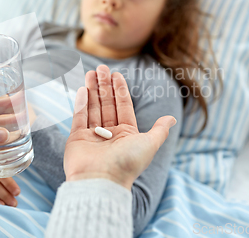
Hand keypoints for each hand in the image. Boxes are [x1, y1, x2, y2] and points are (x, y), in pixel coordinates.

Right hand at [64, 65, 176, 189]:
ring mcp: (92, 136)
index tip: (116, 74)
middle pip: (106, 104)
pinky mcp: (76, 139)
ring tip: (91, 72)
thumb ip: (159, 130)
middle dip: (104, 85)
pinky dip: (81, 103)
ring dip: (92, 89)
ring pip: (92, 108)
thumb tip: (172, 119)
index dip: (120, 90)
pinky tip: (83, 89)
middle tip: (101, 67)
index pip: (123, 106)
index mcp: (126, 135)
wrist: (101, 180)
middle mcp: (109, 134)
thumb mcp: (149, 144)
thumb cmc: (127, 163)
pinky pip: (79, 117)